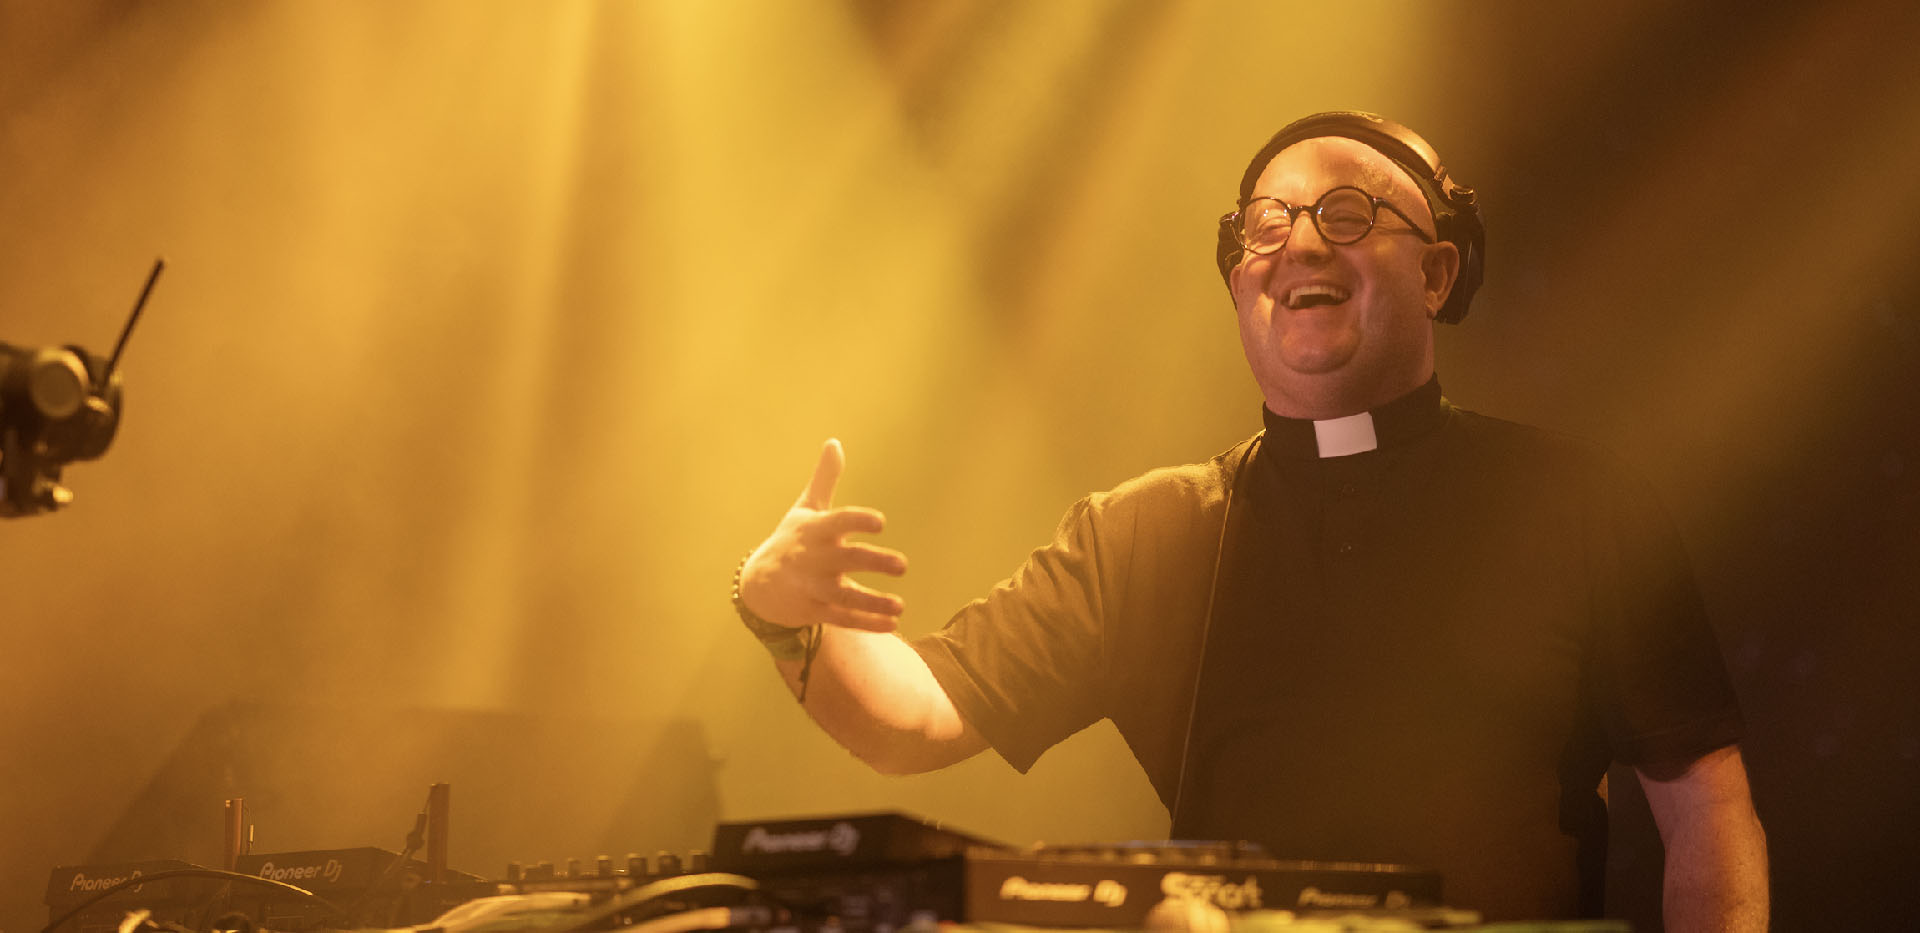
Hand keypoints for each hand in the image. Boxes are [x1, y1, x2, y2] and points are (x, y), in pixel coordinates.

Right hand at [739, 439, 908, 631]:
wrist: (759, 584)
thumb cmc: (791, 540)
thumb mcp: (805, 509)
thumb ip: (824, 479)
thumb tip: (834, 442)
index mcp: (815, 530)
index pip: (838, 522)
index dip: (858, 521)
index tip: (880, 522)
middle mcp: (814, 559)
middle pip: (846, 560)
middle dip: (874, 561)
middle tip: (903, 565)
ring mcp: (813, 587)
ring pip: (845, 596)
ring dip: (872, 603)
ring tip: (900, 607)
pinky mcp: (814, 611)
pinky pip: (842, 619)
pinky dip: (866, 623)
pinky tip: (892, 623)